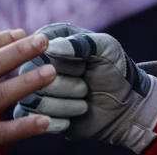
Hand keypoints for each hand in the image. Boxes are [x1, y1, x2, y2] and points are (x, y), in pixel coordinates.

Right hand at [14, 25, 156, 153]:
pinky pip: (33, 118)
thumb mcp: (107, 48)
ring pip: (33, 97)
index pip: (40, 46)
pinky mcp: (34, 112)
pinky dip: (60, 118)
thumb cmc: (115, 71)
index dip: (67, 59)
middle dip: (68, 83)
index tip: (85, 63)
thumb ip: (81, 42)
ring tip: (84, 97)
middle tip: (86, 83)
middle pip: (34, 74)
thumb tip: (49, 47)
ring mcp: (33, 87)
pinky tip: (75, 114)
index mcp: (54, 38)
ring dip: (67, 102)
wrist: (123, 107)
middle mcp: (38, 61)